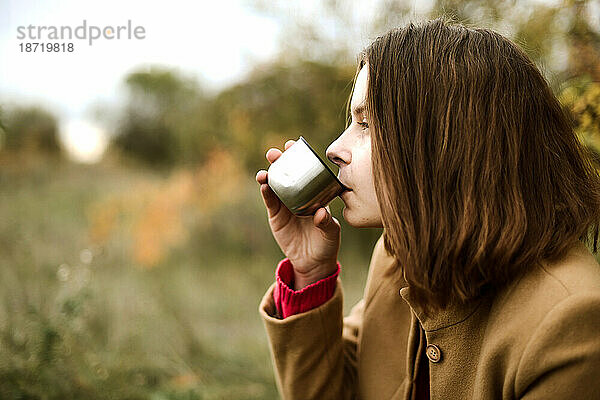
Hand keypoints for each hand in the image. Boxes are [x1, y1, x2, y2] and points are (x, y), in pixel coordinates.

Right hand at [256, 139, 340, 288]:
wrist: (313, 262)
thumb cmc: (326, 243)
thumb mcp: (331, 233)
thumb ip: (326, 223)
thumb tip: (321, 213)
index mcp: (314, 193)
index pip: (306, 171)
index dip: (299, 157)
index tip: (293, 145)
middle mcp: (299, 195)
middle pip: (287, 173)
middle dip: (280, 161)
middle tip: (275, 153)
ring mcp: (286, 204)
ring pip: (275, 185)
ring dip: (269, 175)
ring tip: (265, 171)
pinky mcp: (276, 216)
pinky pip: (270, 201)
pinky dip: (266, 193)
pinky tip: (263, 185)